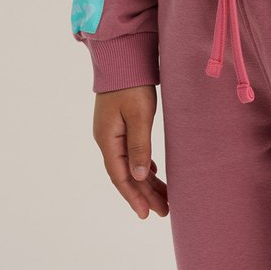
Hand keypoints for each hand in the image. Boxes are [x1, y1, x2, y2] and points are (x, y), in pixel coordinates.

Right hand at [92, 85, 168, 219]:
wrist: (123, 55)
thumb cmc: (132, 83)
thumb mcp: (139, 115)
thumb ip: (139, 146)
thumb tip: (140, 177)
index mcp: (108, 139)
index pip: (120, 176)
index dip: (134, 196)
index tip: (146, 215)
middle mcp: (106, 138)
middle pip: (125, 173)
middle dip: (144, 193)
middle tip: (163, 210)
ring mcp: (112, 130)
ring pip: (129, 163)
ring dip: (145, 180)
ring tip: (162, 196)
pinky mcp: (119, 122)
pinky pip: (130, 151)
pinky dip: (142, 164)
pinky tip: (152, 171)